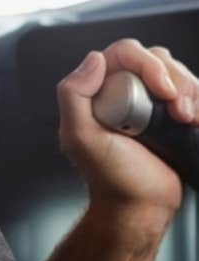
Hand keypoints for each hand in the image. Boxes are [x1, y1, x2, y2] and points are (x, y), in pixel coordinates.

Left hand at [57, 39, 198, 220]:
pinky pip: (190, 92)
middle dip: (174, 80)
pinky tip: (193, 122)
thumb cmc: (110, 177)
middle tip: (178, 112)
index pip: (126, 53)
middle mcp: (122, 89)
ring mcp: (148, 101)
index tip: (163, 92)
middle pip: (156, 58)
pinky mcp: (170, 115)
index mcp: (98, 89)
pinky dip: (198, 101)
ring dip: (189, 92)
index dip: (148, 64)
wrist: (140, 207)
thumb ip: (74, 94)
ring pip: (176, 72)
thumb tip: (94, 59)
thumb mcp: (80, 136)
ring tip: (185, 121)